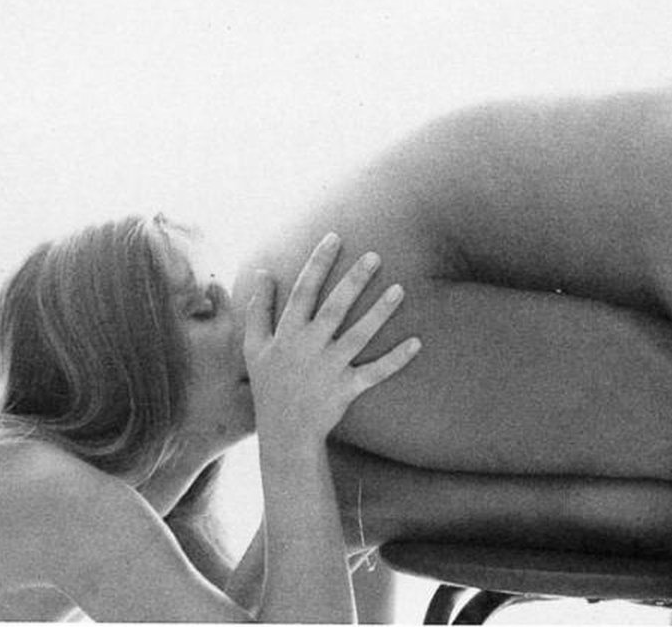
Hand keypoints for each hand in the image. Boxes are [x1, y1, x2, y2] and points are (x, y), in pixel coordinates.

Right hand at [243, 233, 419, 447]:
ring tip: (400, 289)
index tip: (335, 237)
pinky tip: (417, 342)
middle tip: (375, 255)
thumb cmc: (270, 385)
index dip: (318, 263)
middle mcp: (308, 348)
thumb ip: (257, 309)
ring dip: (379, 313)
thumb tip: (261, 272)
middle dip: (353, 281)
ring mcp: (329, 369)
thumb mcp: (254, 347)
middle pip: (334, 308)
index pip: (303, 291)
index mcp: (287, 334)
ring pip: (358, 336)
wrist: (284, 434)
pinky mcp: (347, 389)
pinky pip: (375, 372)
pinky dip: (396, 359)